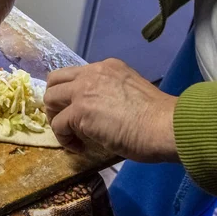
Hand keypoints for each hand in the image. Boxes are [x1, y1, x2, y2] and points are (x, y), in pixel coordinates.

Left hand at [44, 58, 179, 162]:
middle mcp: (92, 73)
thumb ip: (109, 94)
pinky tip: (79, 148)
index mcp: (107, 67)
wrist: (166, 126)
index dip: (69, 93)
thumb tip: (98, 112)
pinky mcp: (79, 111)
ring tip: (70, 135)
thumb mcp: (129, 93)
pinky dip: (64, 139)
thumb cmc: (157, 117)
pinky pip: (58, 125)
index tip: (75, 110)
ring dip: (55, 119)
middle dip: (54, 102)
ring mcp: (84, 90)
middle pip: (55, 81)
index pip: (75, 74)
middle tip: (64, 121)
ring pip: (50, 99)